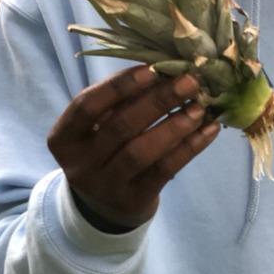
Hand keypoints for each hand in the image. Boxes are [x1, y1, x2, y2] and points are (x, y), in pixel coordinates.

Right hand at [47, 65, 219, 231]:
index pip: (87, 106)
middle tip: (189, 81)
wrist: (104, 206)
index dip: (119, 86)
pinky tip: (209, 129)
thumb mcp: (99, 126)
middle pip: (120, 126)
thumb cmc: (104, 149)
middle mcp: (80, 163)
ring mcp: (106, 185)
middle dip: (157, 101)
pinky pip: (164, 170)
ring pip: (142, 151)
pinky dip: (190, 147)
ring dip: (175, 125)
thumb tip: (164, 66)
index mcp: (64, 137)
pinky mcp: (133, 200)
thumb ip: (120, 100)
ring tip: (201, 106)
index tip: (152, 69)